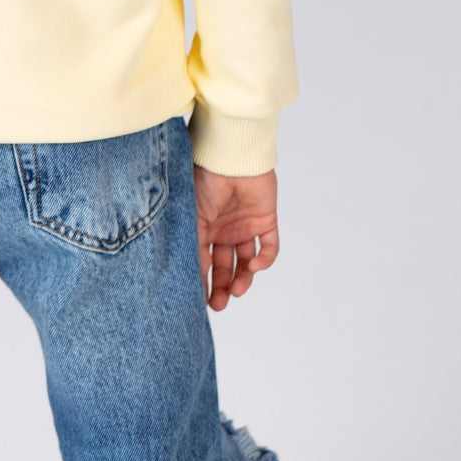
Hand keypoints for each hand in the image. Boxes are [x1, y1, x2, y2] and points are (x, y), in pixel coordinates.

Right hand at [192, 164, 278, 310]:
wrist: (230, 156)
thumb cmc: (205, 179)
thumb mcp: (193, 217)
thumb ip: (194, 247)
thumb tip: (191, 279)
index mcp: (204, 226)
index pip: (204, 260)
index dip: (203, 280)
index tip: (200, 301)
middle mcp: (224, 229)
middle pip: (225, 265)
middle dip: (222, 286)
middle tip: (219, 304)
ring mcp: (246, 225)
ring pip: (247, 261)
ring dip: (243, 279)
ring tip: (237, 290)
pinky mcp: (266, 221)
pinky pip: (269, 247)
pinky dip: (265, 261)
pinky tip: (254, 266)